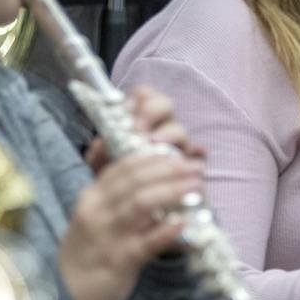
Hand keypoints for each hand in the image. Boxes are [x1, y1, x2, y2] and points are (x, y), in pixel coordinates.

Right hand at [60, 143, 206, 299]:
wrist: (65, 293)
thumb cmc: (86, 253)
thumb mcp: (94, 219)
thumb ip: (116, 199)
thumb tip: (155, 182)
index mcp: (92, 198)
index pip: (123, 167)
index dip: (153, 158)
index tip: (177, 154)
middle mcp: (97, 211)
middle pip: (135, 180)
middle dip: (169, 170)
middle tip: (195, 168)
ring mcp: (107, 236)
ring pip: (141, 204)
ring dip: (172, 192)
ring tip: (196, 187)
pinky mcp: (119, 261)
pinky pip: (146, 242)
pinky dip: (166, 231)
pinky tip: (183, 223)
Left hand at [81, 85, 200, 174]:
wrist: (131, 203)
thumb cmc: (118, 178)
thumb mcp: (102, 164)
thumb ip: (100, 151)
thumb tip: (103, 142)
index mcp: (140, 119)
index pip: (144, 95)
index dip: (137, 100)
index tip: (124, 113)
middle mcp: (160, 127)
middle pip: (165, 105)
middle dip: (151, 112)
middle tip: (138, 128)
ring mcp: (177, 144)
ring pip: (179, 129)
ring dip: (168, 133)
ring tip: (155, 144)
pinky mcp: (189, 164)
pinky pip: (199, 154)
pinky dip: (198, 152)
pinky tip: (195, 155)